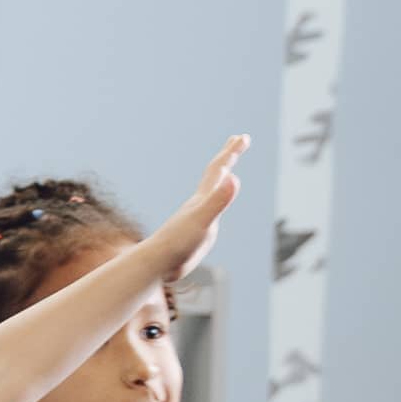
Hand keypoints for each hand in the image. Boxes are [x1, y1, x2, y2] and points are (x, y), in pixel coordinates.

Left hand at [150, 135, 247, 287]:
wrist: (156, 264)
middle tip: (240, 140)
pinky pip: (207, 211)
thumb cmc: (178, 243)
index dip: (232, 152)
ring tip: (226, 171)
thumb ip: (218, 200)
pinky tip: (211, 208)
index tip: (244, 137)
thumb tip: (233, 177)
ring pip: (210, 192)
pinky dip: (212, 204)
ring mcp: (195, 217)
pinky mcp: (193, 233)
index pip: (220, 169)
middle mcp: (199, 204)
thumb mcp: (204, 220)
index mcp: (202, 198)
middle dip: (228, 156)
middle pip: (215, 174)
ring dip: (219, 179)